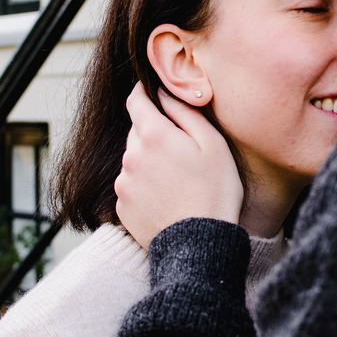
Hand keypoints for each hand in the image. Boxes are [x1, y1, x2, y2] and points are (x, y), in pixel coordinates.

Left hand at [114, 83, 243, 247]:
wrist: (199, 245)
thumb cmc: (214, 192)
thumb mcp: (213, 144)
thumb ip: (186, 113)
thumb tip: (165, 94)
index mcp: (153, 135)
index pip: (136, 101)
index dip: (143, 93)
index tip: (151, 91)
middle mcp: (131, 156)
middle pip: (137, 132)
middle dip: (154, 133)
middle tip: (180, 149)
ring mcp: (124, 184)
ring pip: (134, 160)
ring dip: (149, 162)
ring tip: (177, 181)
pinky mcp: (122, 207)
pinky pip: (132, 186)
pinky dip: (145, 186)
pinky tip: (167, 198)